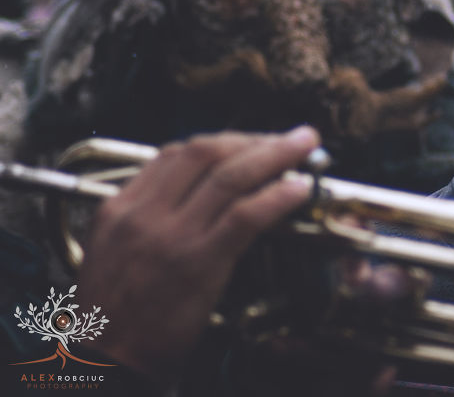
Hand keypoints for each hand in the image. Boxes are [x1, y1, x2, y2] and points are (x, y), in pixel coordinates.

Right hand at [76, 126, 319, 379]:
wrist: (105, 359)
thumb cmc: (115, 312)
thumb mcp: (114, 251)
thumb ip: (149, 217)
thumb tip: (199, 194)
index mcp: (122, 206)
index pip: (175, 153)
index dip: (223, 142)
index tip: (252, 142)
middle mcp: (144, 212)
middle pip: (206, 153)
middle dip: (254, 139)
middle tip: (290, 137)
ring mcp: (171, 235)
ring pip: (230, 176)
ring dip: (275, 154)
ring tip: (305, 145)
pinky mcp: (197, 262)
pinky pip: (244, 216)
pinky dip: (276, 197)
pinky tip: (299, 189)